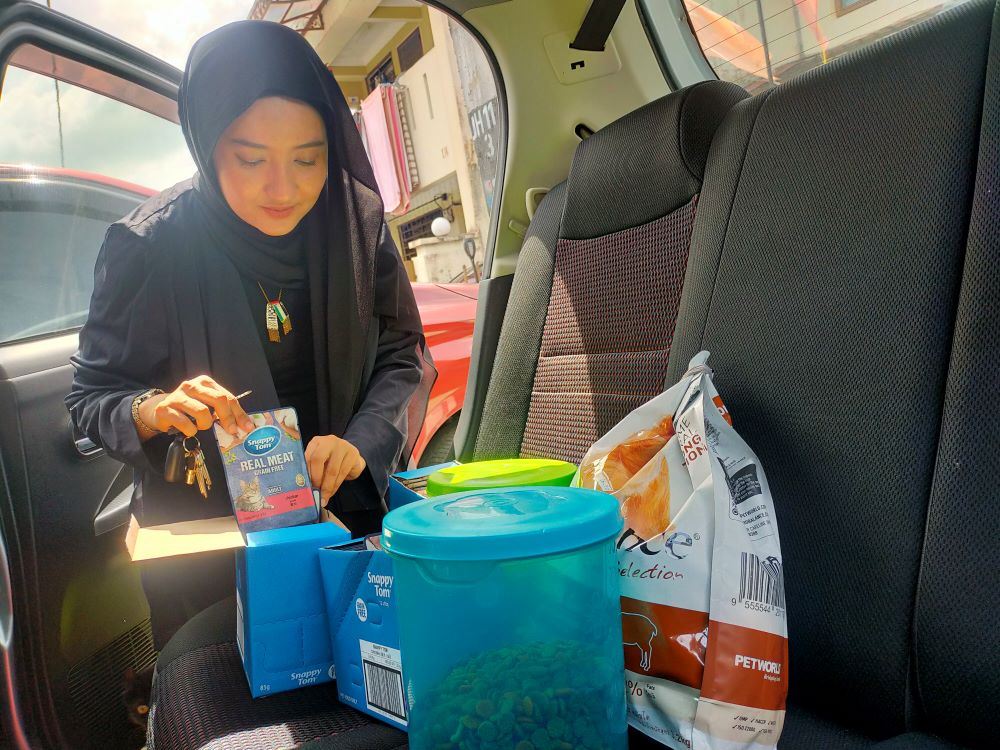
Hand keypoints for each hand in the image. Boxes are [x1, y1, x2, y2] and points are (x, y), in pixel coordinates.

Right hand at [139, 375, 253, 437]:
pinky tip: (188, 429)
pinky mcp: (165, 408)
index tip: (246, 427)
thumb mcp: (207, 404)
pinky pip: (185, 423)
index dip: (239, 413)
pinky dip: (191, 430)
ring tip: (200, 426)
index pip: (227, 397)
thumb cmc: (189, 408)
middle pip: (218, 400)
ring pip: (202, 412)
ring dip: (205, 424)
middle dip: (227, 418)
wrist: (161, 410)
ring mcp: (177, 396)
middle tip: (229, 430)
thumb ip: (224, 411)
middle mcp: (191, 386)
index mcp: (205, 382)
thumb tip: (244, 426)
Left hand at [306, 435, 365, 503]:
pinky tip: (332, 492)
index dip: (306, 473)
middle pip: (318, 459)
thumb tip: (305, 488)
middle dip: (316, 478)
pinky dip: (336, 486)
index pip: (307, 456)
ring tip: (323, 497)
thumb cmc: (332, 461)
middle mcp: (328, 441)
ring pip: (332, 470)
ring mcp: (342, 446)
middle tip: (315, 492)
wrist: (352, 458)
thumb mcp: (320, 462)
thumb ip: (312, 469)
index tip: (305, 487)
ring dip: (327, 487)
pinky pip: (342, 473)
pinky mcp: (353, 454)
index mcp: (316, 442)